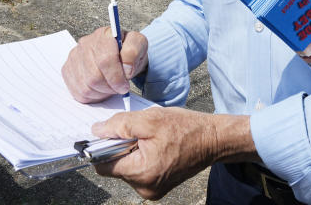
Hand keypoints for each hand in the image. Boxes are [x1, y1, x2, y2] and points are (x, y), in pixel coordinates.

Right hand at [62, 26, 147, 102]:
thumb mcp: (139, 45)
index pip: (105, 60)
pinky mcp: (67, 69)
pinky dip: (92, 96)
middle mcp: (85, 43)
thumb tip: (125, 68)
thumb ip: (134, 52)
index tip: (124, 86)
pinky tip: (101, 89)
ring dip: (102, 93)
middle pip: (94, 76)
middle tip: (120, 88)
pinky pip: (78, 92)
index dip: (116, 77)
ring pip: (85, 86)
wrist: (120, 54)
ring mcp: (74, 57)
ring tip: (111, 87)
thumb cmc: (129, 51)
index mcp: (104, 34)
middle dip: (110, 88)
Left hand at [90, 108, 255, 199]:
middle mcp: (145, 188)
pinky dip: (142, 158)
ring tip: (152, 140)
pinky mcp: (159, 188)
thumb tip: (97, 131)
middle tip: (141, 134)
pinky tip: (157, 147)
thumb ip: (120, 125)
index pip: (104, 164)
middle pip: (115, 167)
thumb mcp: (150, 119)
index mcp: (141, 173)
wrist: (213, 140)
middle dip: (122, 148)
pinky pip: (139, 172)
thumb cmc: (186, 128)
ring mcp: (152, 190)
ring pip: (127, 169)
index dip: (104, 146)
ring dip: (133, 152)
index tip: (113, 133)